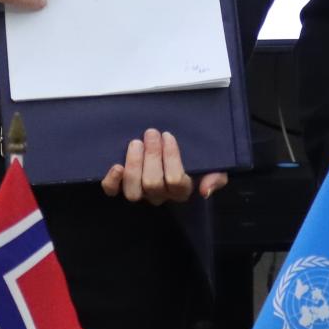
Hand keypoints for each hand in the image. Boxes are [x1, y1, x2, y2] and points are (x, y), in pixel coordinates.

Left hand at [100, 129, 222, 203]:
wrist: (169, 146)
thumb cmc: (193, 155)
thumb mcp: (213, 164)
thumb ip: (216, 176)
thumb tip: (204, 190)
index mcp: (181, 191)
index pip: (176, 182)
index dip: (170, 158)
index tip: (168, 135)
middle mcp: (159, 196)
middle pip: (153, 184)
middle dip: (152, 156)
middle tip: (151, 133)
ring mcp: (140, 192)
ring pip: (133, 191)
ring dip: (134, 165)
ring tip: (136, 143)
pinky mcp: (121, 187)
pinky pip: (113, 191)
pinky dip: (112, 181)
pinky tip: (116, 165)